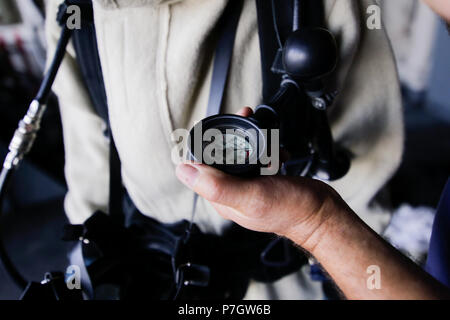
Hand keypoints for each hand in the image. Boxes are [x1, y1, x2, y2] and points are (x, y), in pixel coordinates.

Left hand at [176, 106, 350, 250]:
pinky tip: (277, 150)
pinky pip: (259, 157)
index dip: (203, 145)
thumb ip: (217, 185)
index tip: (213, 127)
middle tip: (243, 116)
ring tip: (261, 127)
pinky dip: (267, 148)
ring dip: (250, 138)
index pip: (200, 168)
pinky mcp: (266, 179)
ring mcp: (250, 185)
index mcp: (222, 198)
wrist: (321, 214)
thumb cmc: (290, 210)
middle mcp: (233, 191)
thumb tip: (183, 170)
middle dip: (229, 134)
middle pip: (220, 157)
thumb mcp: (251, 195)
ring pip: (240, 154)